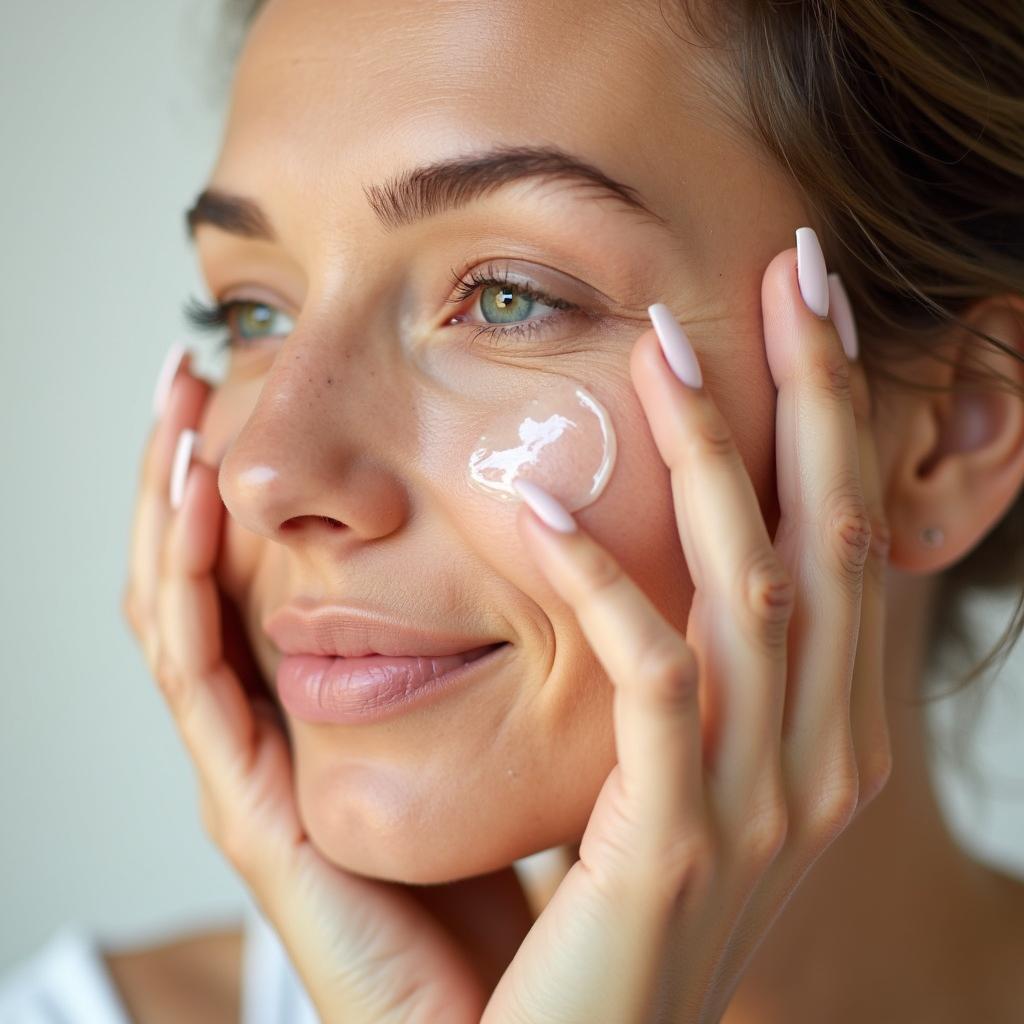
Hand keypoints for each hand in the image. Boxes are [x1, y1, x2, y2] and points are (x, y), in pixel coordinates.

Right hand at [122, 354, 536, 1022]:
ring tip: (176, 406)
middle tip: (194, 373)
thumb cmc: (542, 892)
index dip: (256, 491)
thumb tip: (605, 561)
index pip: (269, 583)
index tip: (264, 395)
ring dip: (169, 506)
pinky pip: (196, 680)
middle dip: (191, 475)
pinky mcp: (257, 813)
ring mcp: (257, 774)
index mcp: (341, 720)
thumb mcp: (558, 747)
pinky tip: (192, 499)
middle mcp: (284, 735)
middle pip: (211, 584)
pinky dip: (181, 583)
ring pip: (180, 615)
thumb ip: (565, 664)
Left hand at [479, 231, 891, 1022]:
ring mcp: (759, 803)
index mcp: (828, 732)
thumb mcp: (703, 776)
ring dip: (713, 459)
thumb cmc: (643, 908)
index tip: (810, 310)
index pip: (851, 542)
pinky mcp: (670, 844)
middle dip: (816, 397)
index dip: (840, 422)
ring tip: (663, 347)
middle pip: (832, 538)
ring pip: (754, 589)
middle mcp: (821, 756)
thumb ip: (714, 678)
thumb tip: (690, 566)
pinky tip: (540, 510)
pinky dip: (603, 589)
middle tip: (791, 272)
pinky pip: (652, 684)